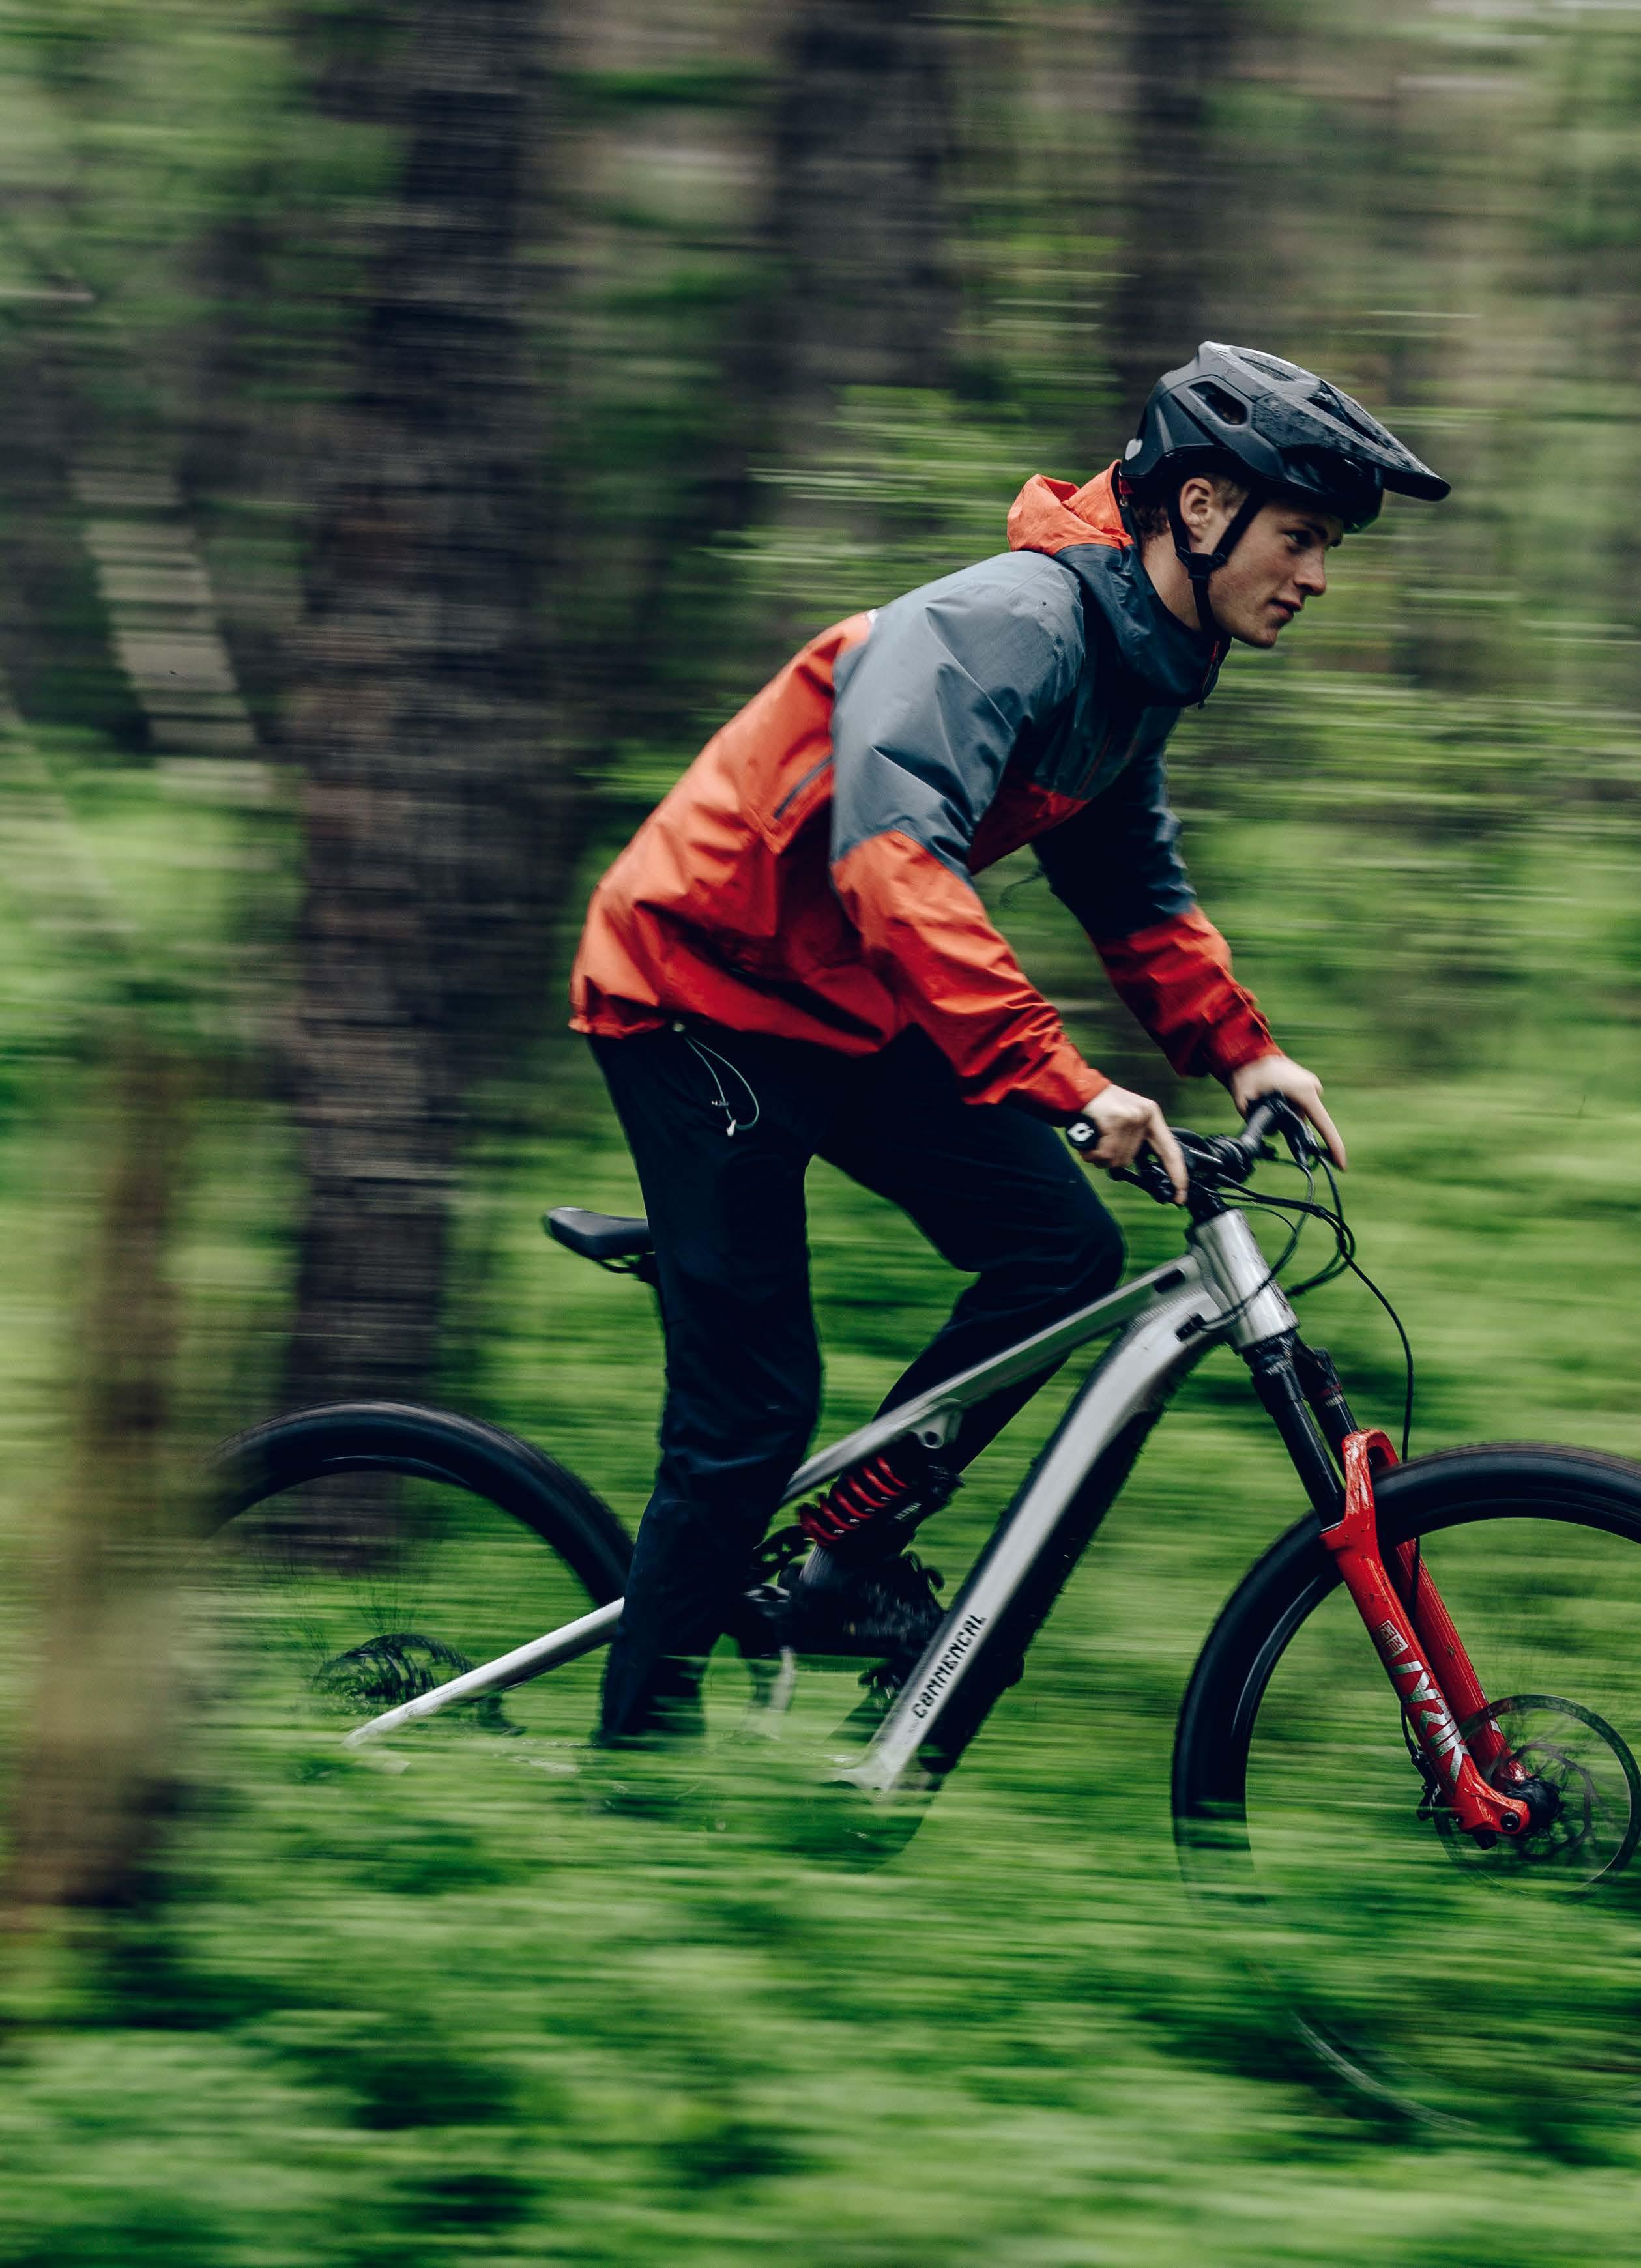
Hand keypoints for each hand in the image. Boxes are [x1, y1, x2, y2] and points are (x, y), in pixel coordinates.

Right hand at [1075, 1084, 1188, 1202]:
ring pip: (1116, 1159)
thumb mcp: (1128, 1116)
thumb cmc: (1101, 1106)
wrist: (1078, 1089)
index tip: (1179, 1196)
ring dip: (1100, 1156)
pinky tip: (1089, 1143)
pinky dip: (1092, 1154)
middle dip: (1112, 1158)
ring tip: (1094, 1140)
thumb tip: (1141, 1165)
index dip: (1177, 1175)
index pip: (1171, 1151)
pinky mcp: (1114, 1123)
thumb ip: (1138, 1137)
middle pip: (1130, 1159)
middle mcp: (1144, 1116)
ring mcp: (1130, 1119)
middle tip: (1102, 1143)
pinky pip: (1105, 1154)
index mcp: (1151, 1116)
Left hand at [1227, 1054, 1346, 1169]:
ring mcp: (1309, 1084)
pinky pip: (1298, 1104)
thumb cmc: (1248, 1074)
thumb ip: (1255, 1122)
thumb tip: (1266, 1135)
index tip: (1341, 1165)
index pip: (1324, 1125)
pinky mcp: (1303, 1082)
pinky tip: (1268, 1101)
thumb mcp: (1245, 1101)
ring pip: (1300, 1114)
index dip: (1333, 1147)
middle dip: (1291, 1129)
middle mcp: (1312, 1088)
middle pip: (1307, 1122)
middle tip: (1271, 1127)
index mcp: (1304, 1093)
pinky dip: (1287, 1109)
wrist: (1248, 1051)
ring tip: (1262, 1104)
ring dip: (1285, 1118)